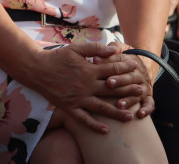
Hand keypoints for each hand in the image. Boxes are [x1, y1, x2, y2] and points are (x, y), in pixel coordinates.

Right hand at [23, 42, 146, 132]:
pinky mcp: (69, 107)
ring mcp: (78, 98)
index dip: (125, 68)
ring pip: (101, 107)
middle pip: (111, 90)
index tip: (136, 67)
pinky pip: (84, 118)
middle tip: (142, 91)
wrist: (36, 69)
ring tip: (131, 116)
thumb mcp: (75, 48)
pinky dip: (94, 125)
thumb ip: (95, 48)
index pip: (111, 69)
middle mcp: (86, 86)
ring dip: (117, 112)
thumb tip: (113, 49)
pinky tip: (106, 130)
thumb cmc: (56, 57)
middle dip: (128, 90)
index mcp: (88, 70)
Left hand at [94, 42, 155, 118]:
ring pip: (138, 92)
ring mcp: (144, 86)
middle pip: (129, 77)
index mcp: (130, 62)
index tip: (97, 62)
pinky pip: (150, 104)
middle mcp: (139, 74)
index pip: (120, 61)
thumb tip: (104, 51)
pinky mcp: (148, 96)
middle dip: (119, 80)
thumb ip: (113, 48)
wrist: (143, 64)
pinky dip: (146, 109)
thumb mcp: (120, 49)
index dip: (109, 61)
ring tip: (119, 104)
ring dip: (129, 98)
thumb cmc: (123, 59)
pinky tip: (139, 114)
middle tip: (108, 83)